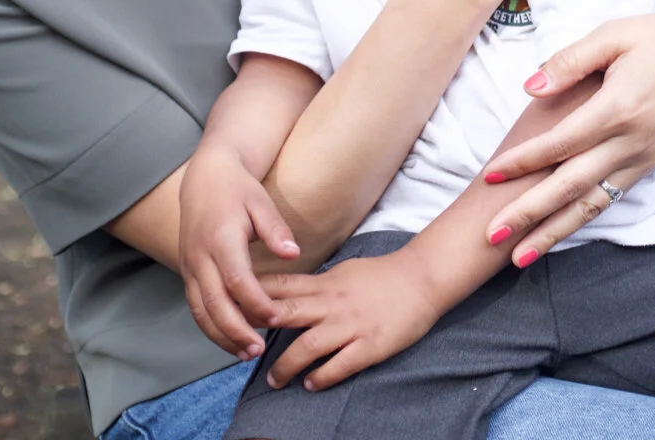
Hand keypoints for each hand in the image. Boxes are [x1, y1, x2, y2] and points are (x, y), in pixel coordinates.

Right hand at [177, 145, 300, 357]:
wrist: (204, 178)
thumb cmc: (238, 189)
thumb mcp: (260, 201)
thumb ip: (276, 228)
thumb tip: (293, 253)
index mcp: (220, 238)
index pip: (237, 280)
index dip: (255, 303)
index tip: (276, 318)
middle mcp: (200, 256)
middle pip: (214, 303)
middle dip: (236, 331)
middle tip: (258, 350)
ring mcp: (189, 266)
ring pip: (200, 311)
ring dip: (221, 336)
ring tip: (246, 353)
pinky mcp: (187, 273)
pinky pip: (195, 307)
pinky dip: (210, 327)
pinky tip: (230, 340)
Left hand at [256, 252, 443, 391]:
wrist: (422, 278)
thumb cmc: (383, 275)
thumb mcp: (344, 271)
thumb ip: (318, 284)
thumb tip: (293, 292)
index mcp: (326, 283)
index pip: (282, 286)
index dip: (254, 296)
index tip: (232, 305)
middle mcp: (333, 303)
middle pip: (286, 314)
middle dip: (259, 330)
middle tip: (239, 346)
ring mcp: (351, 325)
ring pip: (308, 346)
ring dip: (286, 365)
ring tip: (274, 380)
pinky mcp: (370, 345)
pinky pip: (340, 365)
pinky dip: (322, 377)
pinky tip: (311, 384)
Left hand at [479, 0, 654, 262]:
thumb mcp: (612, 36)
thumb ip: (569, 62)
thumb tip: (529, 88)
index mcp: (618, 108)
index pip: (560, 143)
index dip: (523, 161)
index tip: (489, 174)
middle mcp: (630, 142)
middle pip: (572, 186)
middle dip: (530, 214)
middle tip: (492, 235)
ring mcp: (642, 158)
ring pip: (592, 204)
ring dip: (554, 232)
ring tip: (519, 256)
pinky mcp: (649, 165)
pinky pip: (610, 199)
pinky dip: (582, 221)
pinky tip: (558, 234)